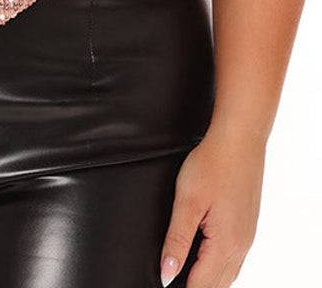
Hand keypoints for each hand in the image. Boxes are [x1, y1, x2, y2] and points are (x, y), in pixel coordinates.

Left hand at [160, 125, 264, 286]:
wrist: (239, 140)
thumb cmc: (213, 164)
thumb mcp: (187, 202)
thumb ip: (177, 240)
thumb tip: (167, 273)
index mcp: (226, 244)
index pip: (202, 286)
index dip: (181, 287)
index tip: (164, 283)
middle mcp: (241, 246)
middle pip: (217, 285)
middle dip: (196, 287)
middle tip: (171, 278)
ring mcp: (247, 237)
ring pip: (228, 275)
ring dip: (208, 280)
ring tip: (186, 275)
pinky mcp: (247, 226)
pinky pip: (234, 259)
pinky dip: (219, 267)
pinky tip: (205, 259)